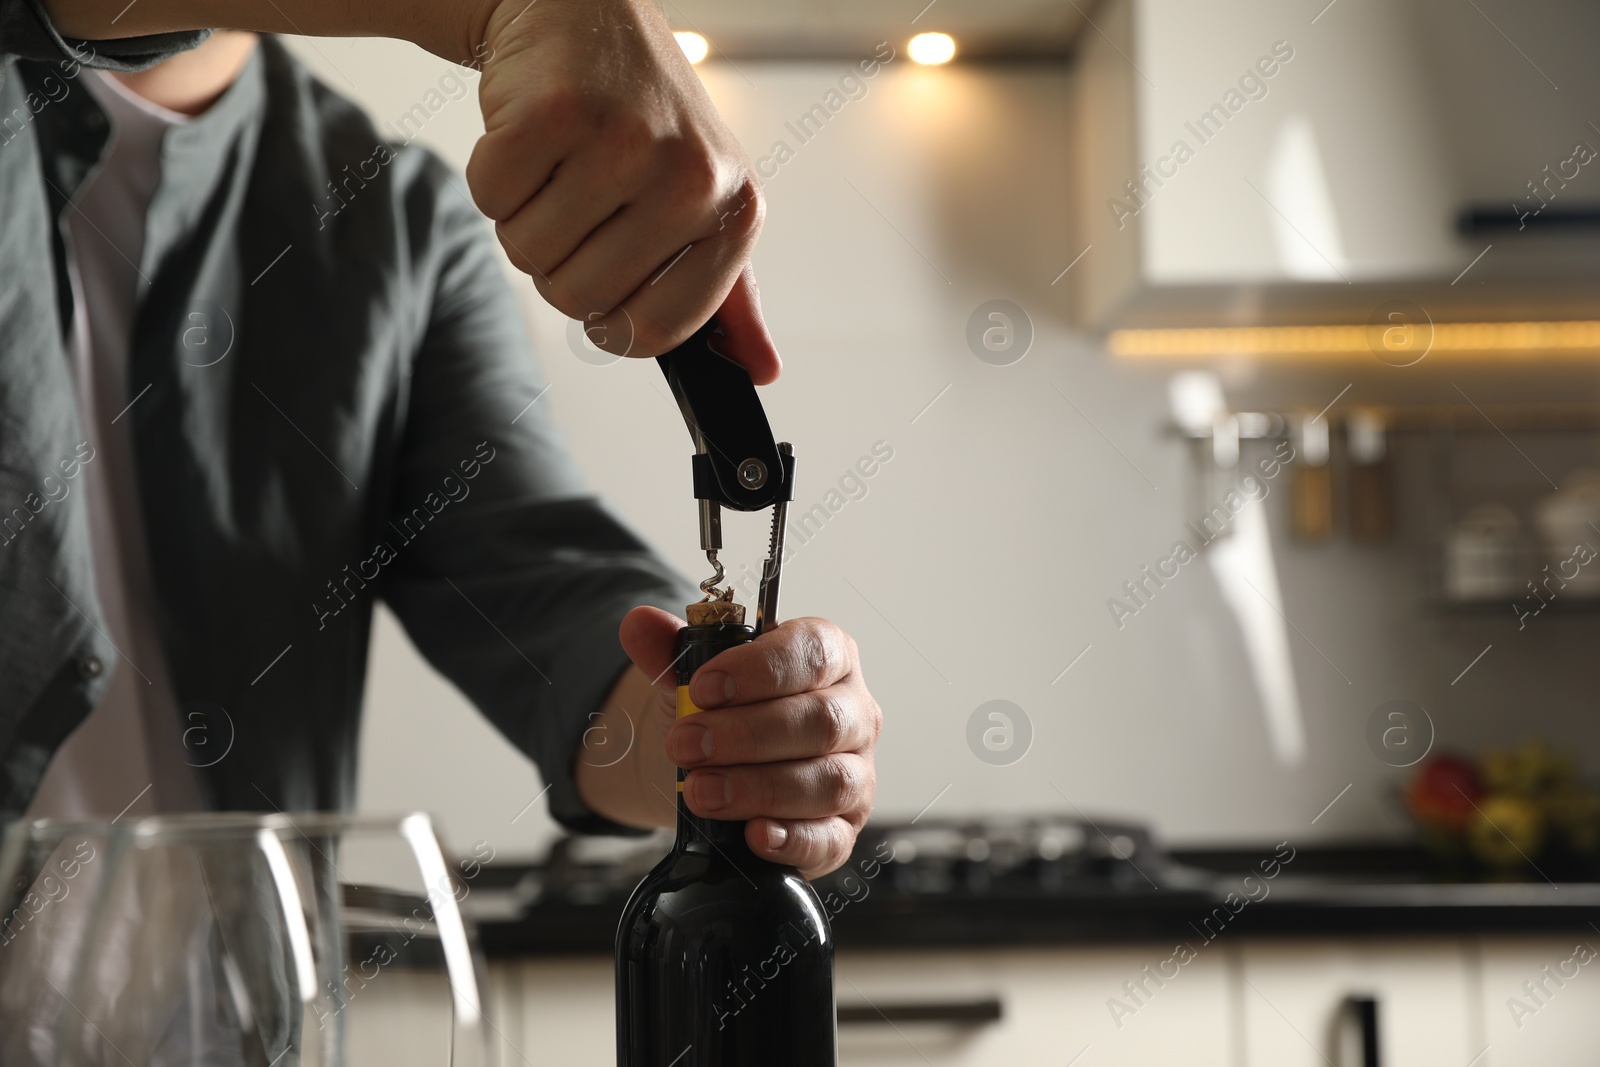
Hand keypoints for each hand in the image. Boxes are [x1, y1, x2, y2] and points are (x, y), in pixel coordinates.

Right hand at [466, 0, 780, 381]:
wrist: (583, 11)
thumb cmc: (642, 117)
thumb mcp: (703, 204)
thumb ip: (728, 294)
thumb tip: (762, 371)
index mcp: (735, 212)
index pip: (657, 330)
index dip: (611, 319)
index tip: (606, 277)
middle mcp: (691, 178)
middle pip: (580, 299)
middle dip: (558, 261)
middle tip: (579, 196)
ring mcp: (626, 142)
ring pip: (529, 254)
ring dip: (523, 218)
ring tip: (558, 163)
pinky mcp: (555, 112)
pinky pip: (490, 198)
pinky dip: (492, 176)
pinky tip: (529, 135)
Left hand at [615, 607, 880, 878]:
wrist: (718, 766)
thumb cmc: (724, 711)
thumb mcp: (694, 676)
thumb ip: (669, 649)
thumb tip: (638, 624)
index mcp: (829, 658)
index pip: (814, 652)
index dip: (760, 669)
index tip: (703, 688)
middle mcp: (854, 713)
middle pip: (821, 721)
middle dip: (746, 734)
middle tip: (686, 744)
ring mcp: (856, 773)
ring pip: (828, 782)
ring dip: (759, 789)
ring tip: (700, 791)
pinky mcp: (844, 828)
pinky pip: (831, 839)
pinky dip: (792, 839)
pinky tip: (753, 835)